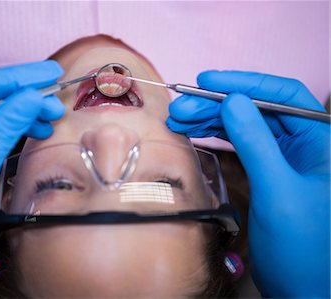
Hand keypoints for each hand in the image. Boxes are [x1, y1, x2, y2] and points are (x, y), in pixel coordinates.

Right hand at [167, 71, 329, 297]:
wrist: (301, 288)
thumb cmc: (304, 247)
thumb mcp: (278, 191)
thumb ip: (256, 143)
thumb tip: (233, 101)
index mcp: (320, 141)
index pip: (282, 95)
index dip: (244, 82)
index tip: (207, 81)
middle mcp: (302, 144)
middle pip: (255, 109)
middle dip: (216, 105)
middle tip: (180, 107)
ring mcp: (281, 158)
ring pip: (243, 125)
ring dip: (210, 120)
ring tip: (178, 119)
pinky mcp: (264, 172)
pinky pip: (237, 145)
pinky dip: (214, 137)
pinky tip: (193, 134)